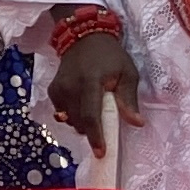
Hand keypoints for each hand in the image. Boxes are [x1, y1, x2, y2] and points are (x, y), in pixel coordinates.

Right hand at [49, 27, 143, 154]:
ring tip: (94, 110)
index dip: (96, 137)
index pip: (91, 115)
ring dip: (83, 123)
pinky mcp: (52, 90)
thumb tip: (137, 123)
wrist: (84, 37)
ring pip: (70, 120)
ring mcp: (59, 89)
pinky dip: (73, 114)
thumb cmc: (110, 56)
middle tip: (105, 124)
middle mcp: (70, 87)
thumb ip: (129, 99)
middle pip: (79, 122)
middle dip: (92, 131)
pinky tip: (82, 104)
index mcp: (90, 82)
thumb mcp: (127, 72)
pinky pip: (62, 112)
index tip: (101, 152)